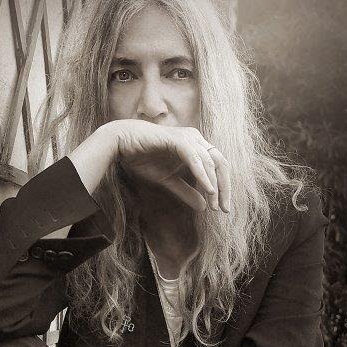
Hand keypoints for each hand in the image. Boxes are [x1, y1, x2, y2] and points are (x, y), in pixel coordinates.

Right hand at [113, 119, 230, 213]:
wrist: (122, 144)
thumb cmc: (143, 158)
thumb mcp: (168, 181)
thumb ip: (186, 192)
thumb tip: (204, 208)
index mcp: (196, 146)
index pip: (218, 167)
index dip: (223, 188)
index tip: (222, 209)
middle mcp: (196, 139)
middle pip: (221, 163)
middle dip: (224, 188)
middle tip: (224, 209)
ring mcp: (188, 137)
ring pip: (210, 161)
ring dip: (214, 185)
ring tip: (214, 204)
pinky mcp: (177, 139)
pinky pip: (195, 158)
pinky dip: (202, 174)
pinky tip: (207, 189)